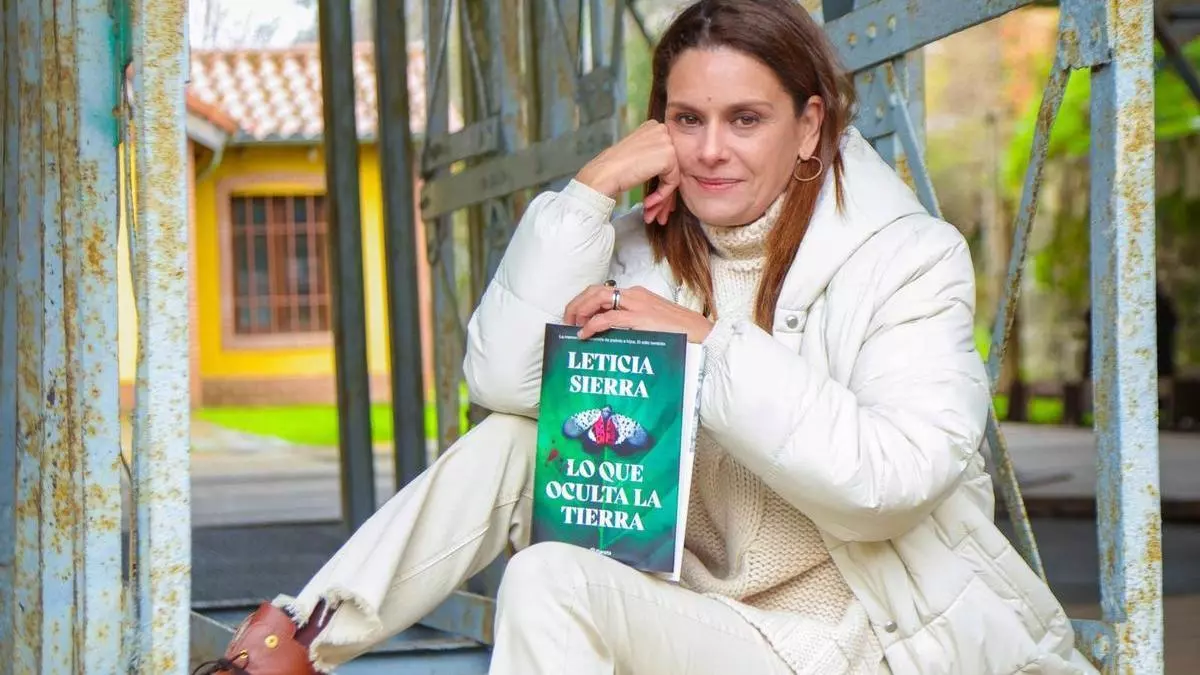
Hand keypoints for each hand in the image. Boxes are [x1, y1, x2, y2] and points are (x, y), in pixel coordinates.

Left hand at [563, 284, 712, 343]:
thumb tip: (611, 335)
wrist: (701, 334)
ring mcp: (637, 305)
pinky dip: (591, 325)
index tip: (575, 317)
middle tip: (567, 320)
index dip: (585, 302)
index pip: (603, 291)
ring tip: (572, 325)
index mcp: (637, 294)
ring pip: (597, 299)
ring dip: (580, 311)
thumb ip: (633, 324)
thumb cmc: (679, 332)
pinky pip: (607, 318)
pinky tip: (584, 334)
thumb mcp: (652, 323)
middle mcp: (634, 295)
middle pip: (595, 291)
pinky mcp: (639, 318)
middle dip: (576, 304)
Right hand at [573, 120, 680, 224]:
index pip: (667, 155)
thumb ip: (653, 155)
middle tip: (655, 208)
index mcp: (653, 126)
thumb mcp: (636, 153)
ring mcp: (666, 141)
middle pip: (672, 165)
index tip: (654, 196)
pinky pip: (672, 182)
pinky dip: (661, 196)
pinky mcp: (668, 156)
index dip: (661, 178)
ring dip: (662, 197)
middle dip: (664, 191)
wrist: (602, 175)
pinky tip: (647, 203)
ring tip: (651, 212)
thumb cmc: (613, 168)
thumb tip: (669, 172)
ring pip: (673, 175)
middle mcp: (661, 129)